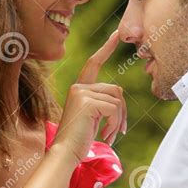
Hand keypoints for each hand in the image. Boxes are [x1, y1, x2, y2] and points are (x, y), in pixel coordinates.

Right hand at [53, 30, 126, 163]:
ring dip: (118, 121)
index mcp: (79, 89)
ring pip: (117, 101)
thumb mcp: (92, 118)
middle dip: (122, 112)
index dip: (107, 48)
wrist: (65, 153)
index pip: (93, 63)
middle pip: (116, 90)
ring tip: (110, 136)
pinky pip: (114, 109)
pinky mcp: (87, 102)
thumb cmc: (78, 140)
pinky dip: (115, 124)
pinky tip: (105, 137)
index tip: (118, 33)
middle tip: (120, 131)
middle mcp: (78, 87)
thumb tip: (120, 94)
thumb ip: (102, 103)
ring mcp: (82, 93)